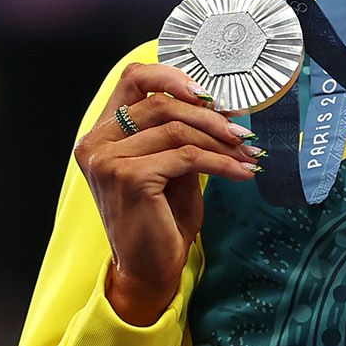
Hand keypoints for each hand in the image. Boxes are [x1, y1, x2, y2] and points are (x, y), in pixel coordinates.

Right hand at [71, 63, 262, 323]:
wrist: (148, 269)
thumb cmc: (160, 220)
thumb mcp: (171, 168)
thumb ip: (180, 135)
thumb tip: (221, 108)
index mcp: (102, 134)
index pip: (132, 80)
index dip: (172, 77)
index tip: (211, 95)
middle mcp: (96, 142)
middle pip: (162, 103)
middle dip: (211, 116)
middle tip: (244, 132)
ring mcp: (108, 159)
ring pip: (177, 129)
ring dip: (221, 141)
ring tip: (248, 154)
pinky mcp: (129, 177)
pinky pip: (186, 157)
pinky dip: (221, 163)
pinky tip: (242, 172)